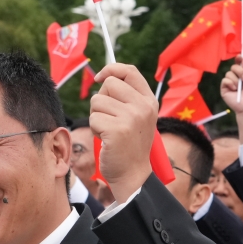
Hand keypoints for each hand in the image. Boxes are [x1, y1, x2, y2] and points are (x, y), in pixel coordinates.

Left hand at [89, 63, 156, 203]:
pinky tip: (106, 139)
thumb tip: (103, 77)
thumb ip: (126, 96)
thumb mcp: (136, 116)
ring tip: (109, 131)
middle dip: (101, 100)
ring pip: (97, 101)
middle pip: (109, 84)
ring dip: (97, 116)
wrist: (132, 174)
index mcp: (149, 101)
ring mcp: (131, 117)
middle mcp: (143, 106)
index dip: (111, 69)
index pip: (129, 71)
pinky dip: (95, 129)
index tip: (99, 77)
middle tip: (110, 119)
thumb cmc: (129, 144)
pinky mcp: (117, 129)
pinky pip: (93, 118)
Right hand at [220, 57, 242, 142]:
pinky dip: (230, 84)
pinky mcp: (224, 89)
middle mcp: (236, 78)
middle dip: (239, 71)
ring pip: (228, 73)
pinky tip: (234, 90)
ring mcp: (229, 83)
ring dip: (236, 80)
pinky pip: (224, 80)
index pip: (239, 64)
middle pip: (233, 67)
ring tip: (239, 88)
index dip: (238, 59)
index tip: (239, 56)